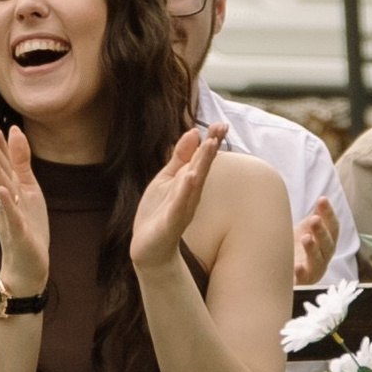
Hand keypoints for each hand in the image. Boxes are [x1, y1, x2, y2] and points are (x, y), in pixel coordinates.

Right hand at [0, 124, 49, 297]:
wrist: (26, 266)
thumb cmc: (27, 227)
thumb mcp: (28, 190)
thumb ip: (21, 164)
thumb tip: (16, 136)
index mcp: (11, 189)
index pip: (3, 163)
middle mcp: (6, 200)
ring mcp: (10, 215)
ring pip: (1, 189)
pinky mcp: (16, 231)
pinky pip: (10, 215)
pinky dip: (6, 203)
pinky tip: (1, 191)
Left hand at [130, 122, 226, 276]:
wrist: (150, 248)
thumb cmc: (159, 212)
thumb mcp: (167, 179)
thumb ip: (179, 157)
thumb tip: (193, 132)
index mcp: (188, 182)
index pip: (202, 158)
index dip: (211, 141)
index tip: (222, 123)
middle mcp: (190, 194)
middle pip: (202, 167)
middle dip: (210, 148)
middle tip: (220, 128)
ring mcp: (182, 207)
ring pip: (194, 183)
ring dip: (202, 164)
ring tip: (209, 145)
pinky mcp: (171, 221)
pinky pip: (179, 204)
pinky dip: (185, 190)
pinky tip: (191, 177)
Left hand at [295, 194, 339, 286]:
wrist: (284, 268)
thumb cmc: (298, 245)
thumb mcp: (306, 228)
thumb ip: (315, 216)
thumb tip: (322, 199)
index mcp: (327, 240)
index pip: (332, 226)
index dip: (329, 214)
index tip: (322, 200)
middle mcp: (324, 255)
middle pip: (327, 243)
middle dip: (321, 231)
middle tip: (314, 219)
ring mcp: (314, 269)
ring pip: (318, 260)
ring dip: (313, 249)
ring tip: (305, 238)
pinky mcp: (302, 281)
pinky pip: (304, 278)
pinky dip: (301, 273)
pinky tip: (296, 267)